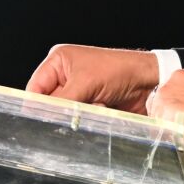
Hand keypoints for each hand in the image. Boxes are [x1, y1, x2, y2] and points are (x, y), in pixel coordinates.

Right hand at [25, 44, 159, 112]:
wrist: (148, 82)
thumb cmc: (119, 70)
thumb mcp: (85, 84)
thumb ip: (60, 102)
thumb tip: (42, 117)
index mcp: (58, 61)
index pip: (35, 88)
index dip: (34, 106)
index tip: (36, 122)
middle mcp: (65, 76)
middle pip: (49, 103)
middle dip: (61, 111)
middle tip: (71, 115)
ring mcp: (77, 92)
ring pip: (64, 114)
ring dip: (75, 116)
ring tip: (94, 107)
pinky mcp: (89, 106)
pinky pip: (77, 119)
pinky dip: (86, 119)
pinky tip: (100, 110)